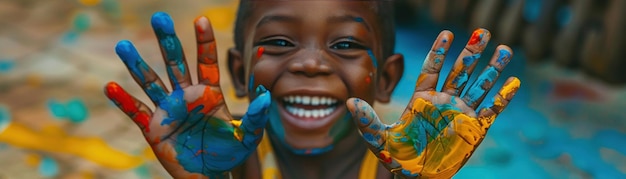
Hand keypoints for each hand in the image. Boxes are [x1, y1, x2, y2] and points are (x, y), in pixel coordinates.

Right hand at [103, 12, 270, 177]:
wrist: (208, 176)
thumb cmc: (228, 153)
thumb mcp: (246, 136)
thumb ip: (255, 116)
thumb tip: (266, 96)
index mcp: (209, 93)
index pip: (206, 61)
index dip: (204, 41)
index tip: (202, 20)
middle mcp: (186, 96)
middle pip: (175, 63)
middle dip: (167, 41)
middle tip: (159, 17)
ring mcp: (168, 110)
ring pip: (151, 81)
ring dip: (137, 65)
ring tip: (123, 45)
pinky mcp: (153, 128)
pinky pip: (136, 111)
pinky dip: (123, 100)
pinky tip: (110, 86)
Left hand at [347, 29, 519, 177]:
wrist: (416, 178)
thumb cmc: (396, 157)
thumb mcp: (378, 139)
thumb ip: (366, 120)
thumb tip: (348, 103)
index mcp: (422, 99)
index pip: (432, 69)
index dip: (439, 51)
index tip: (447, 33)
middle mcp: (444, 101)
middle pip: (460, 71)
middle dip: (471, 53)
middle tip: (482, 32)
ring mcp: (461, 114)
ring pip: (479, 86)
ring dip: (491, 69)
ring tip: (504, 49)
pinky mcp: (474, 129)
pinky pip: (492, 110)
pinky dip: (503, 97)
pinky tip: (514, 81)